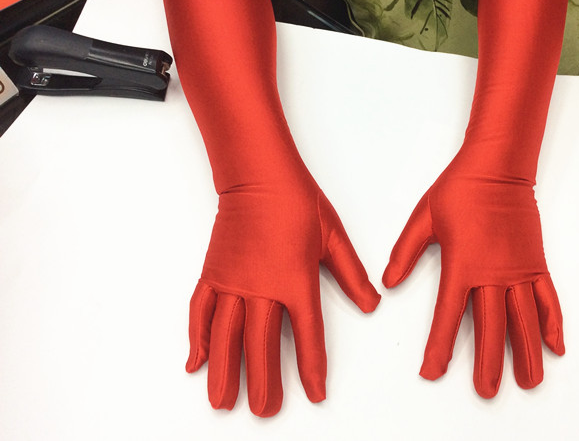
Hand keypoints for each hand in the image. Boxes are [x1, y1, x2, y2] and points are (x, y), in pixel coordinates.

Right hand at [186, 175, 379, 416]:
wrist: (259, 176)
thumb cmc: (298, 202)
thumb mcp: (334, 237)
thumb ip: (351, 274)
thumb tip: (372, 303)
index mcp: (295, 280)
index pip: (307, 334)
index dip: (312, 368)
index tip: (314, 394)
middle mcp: (261, 286)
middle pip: (260, 345)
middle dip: (263, 383)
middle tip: (263, 412)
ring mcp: (233, 281)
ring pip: (226, 336)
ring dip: (224, 372)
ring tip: (222, 402)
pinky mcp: (214, 272)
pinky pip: (201, 311)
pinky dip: (197, 338)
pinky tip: (195, 362)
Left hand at [383, 154, 563, 397]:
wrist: (497, 167)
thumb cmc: (459, 189)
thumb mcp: (423, 219)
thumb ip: (405, 252)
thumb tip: (388, 282)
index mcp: (461, 265)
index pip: (447, 316)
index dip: (439, 348)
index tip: (432, 372)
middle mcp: (492, 273)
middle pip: (490, 328)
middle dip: (487, 363)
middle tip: (487, 392)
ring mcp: (518, 269)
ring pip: (523, 320)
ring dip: (526, 353)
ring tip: (529, 382)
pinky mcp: (535, 262)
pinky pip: (547, 298)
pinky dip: (552, 323)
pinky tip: (556, 347)